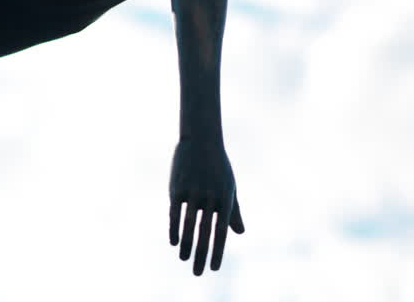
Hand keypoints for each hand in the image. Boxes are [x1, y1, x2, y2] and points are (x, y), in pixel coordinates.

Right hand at [169, 138, 244, 274]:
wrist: (202, 139)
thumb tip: (240, 233)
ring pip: (189, 225)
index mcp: (225, 199)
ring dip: (186, 245)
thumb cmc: (218, 166)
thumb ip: (234, 211)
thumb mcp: (230, 187)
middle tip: (197, 274)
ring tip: (184, 260)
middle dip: (201, 255)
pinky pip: (175, 213)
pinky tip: (173, 242)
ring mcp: (193, 192)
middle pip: (204, 232)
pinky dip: (174, 229)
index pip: (221, 232)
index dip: (217, 251)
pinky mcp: (177, 187)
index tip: (214, 268)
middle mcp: (210, 197)